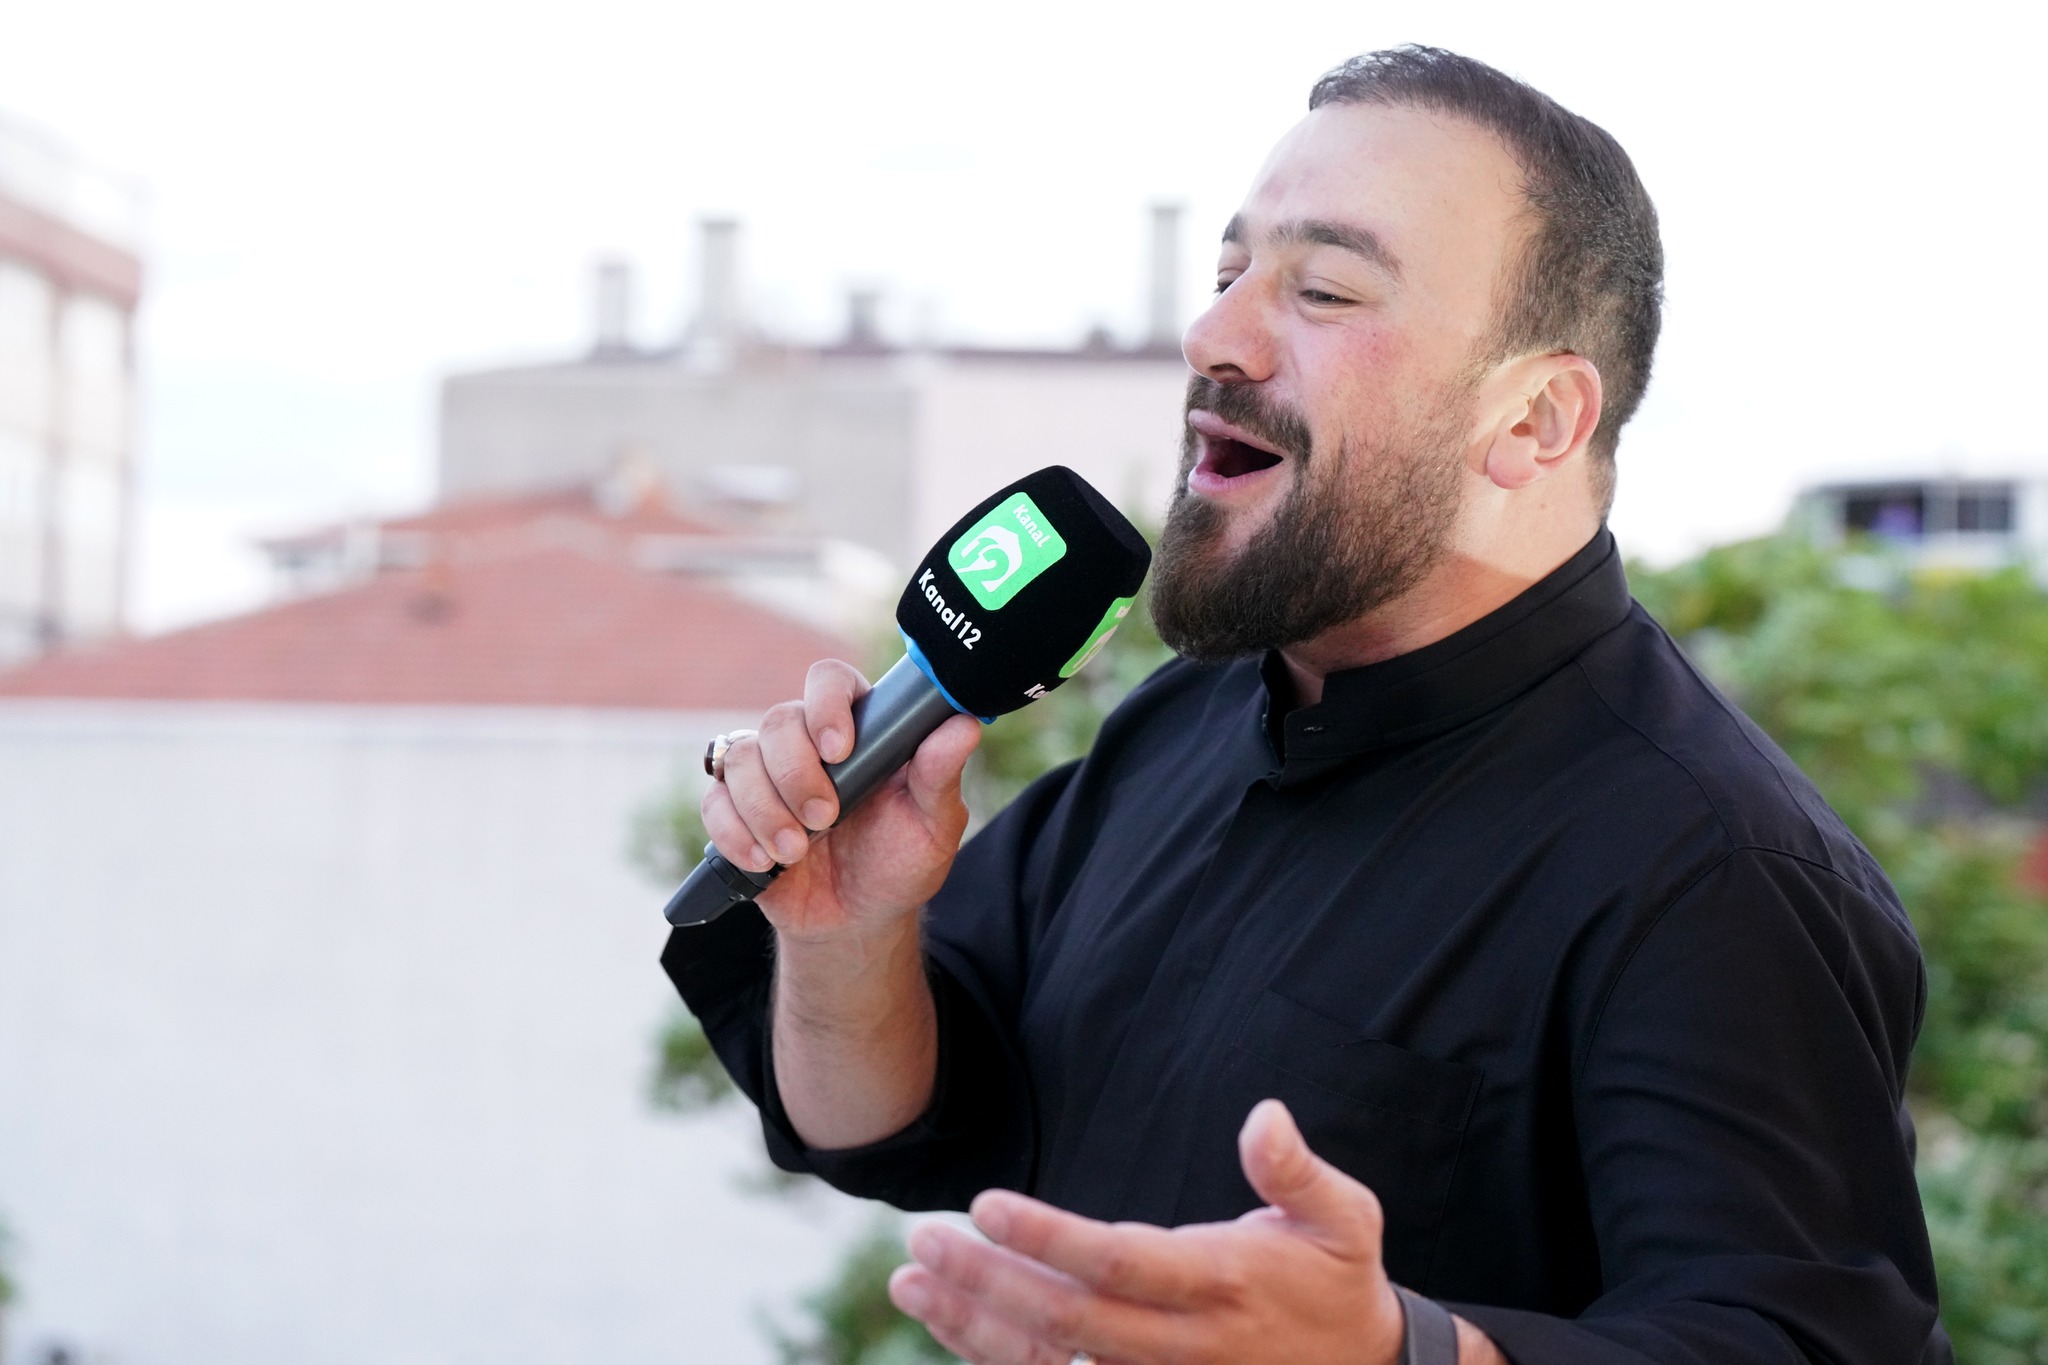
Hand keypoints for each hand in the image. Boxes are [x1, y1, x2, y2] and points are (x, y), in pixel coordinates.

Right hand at [701, 659, 980, 941]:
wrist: (856, 923)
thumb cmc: (899, 865)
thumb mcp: (933, 826)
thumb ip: (940, 776)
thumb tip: (963, 726)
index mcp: (859, 729)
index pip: (830, 680)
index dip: (827, 704)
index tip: (839, 749)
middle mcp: (808, 742)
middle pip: (778, 721)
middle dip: (796, 774)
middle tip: (825, 818)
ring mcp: (766, 774)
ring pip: (739, 759)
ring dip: (765, 809)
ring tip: (796, 852)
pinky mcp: (735, 810)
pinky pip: (714, 801)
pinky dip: (736, 833)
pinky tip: (766, 862)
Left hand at [887, 1099, 1503, 1364]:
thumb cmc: (1338, 1280)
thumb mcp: (1344, 1219)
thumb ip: (1296, 1171)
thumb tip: (1263, 1114)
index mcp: (1220, 1285)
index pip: (1118, 1263)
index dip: (1048, 1238)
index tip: (985, 1206)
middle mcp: (1180, 1344)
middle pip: (1065, 1320)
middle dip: (987, 1282)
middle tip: (925, 1240)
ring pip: (1049, 1362)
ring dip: (973, 1325)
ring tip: (910, 1282)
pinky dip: (995, 1357)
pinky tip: (949, 1322)